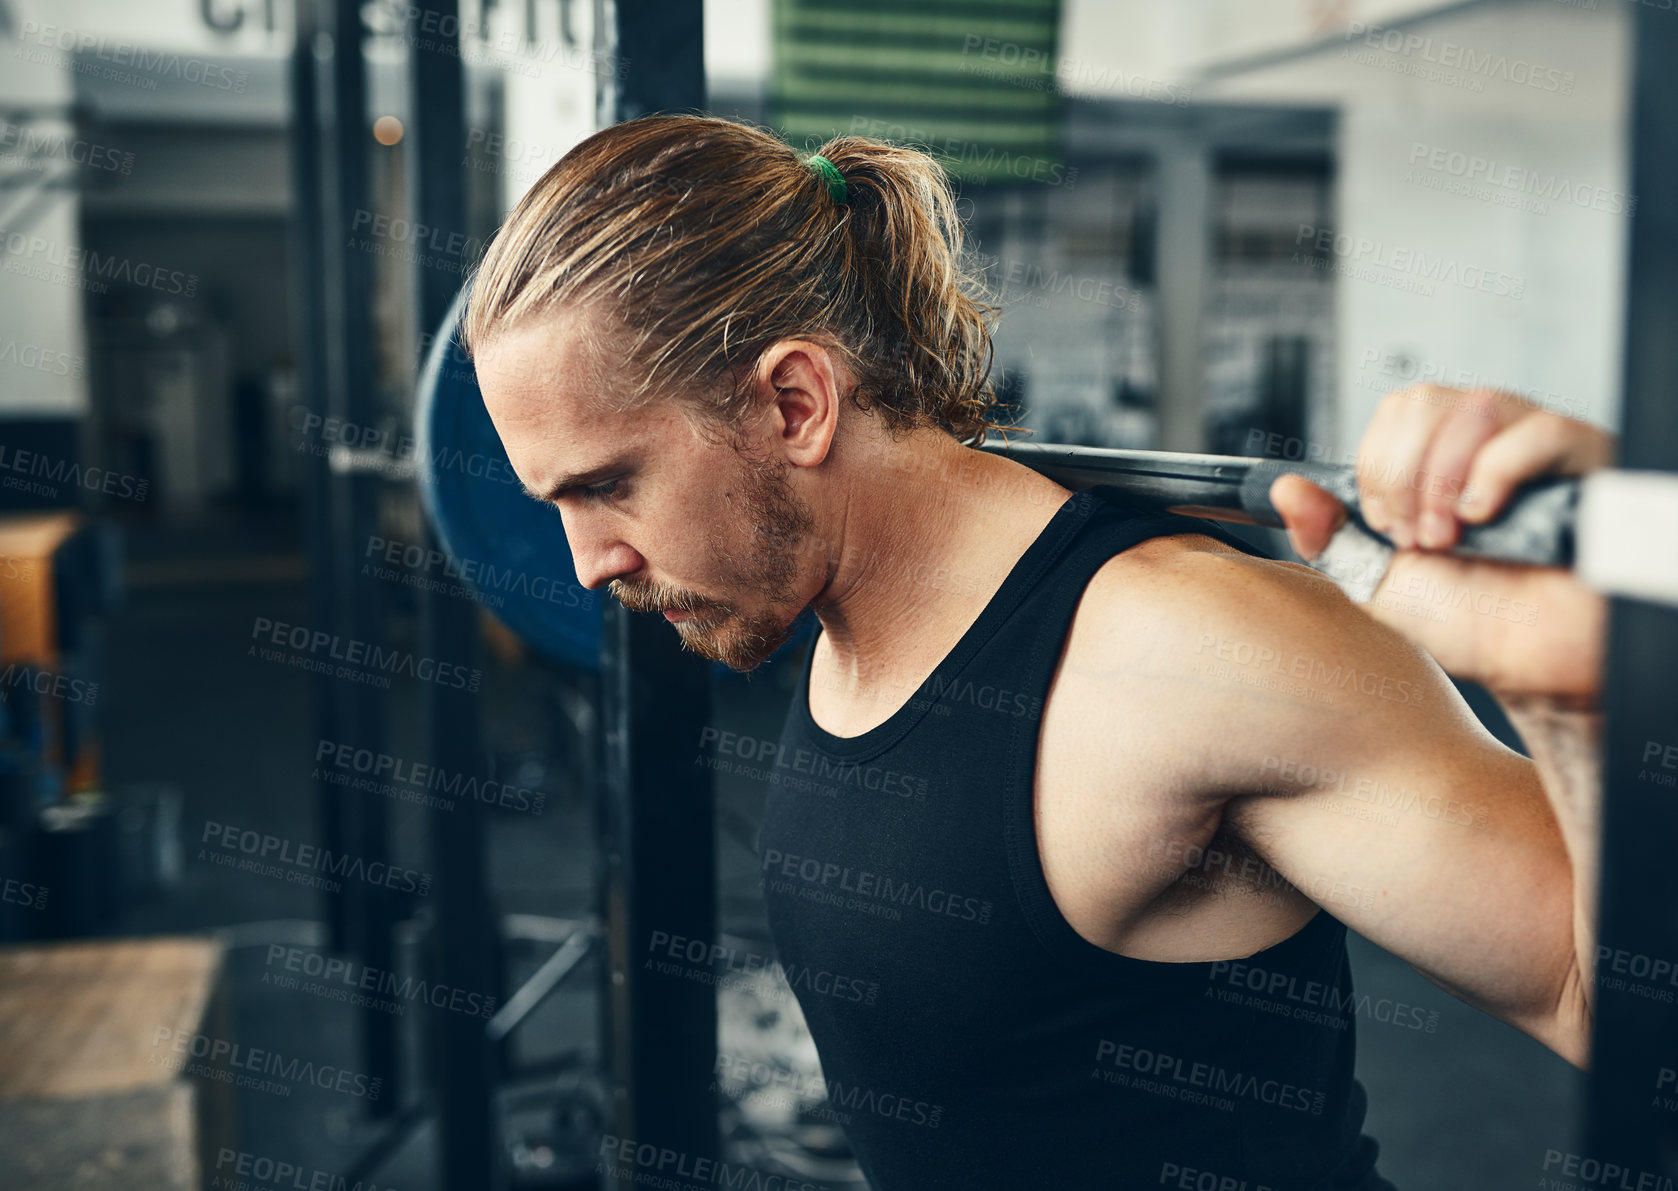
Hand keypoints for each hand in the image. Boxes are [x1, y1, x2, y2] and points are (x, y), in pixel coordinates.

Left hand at [1268, 385, 1614, 702]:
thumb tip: (1285, 488)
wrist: (1530, 662)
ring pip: (1476, 406)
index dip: (1378, 466)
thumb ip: (1328, 533)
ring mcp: (1538, 446)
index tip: (1384, 526)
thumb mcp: (1377, 578)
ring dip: (1442, 480)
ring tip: (1450, 537)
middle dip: (1402, 476)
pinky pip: (1538, 430)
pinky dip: (1495, 474)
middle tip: (1415, 538)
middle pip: (1426, 400)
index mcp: (1441, 458)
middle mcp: (1489, 441)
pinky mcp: (1586, 463)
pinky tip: (1484, 518)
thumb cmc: (1467, 620)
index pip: (1398, 412)